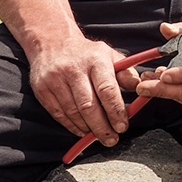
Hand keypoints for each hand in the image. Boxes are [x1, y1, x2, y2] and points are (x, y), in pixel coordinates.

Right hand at [30, 34, 145, 148]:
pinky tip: (82, 130)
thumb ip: (126, 72)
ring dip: (88, 129)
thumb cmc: (85, 53)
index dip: (115, 111)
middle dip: (102, 127)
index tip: (122, 126)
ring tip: (99, 136)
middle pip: (88, 106)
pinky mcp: (42, 89)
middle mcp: (73, 69)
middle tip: (112, 139)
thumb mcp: (109, 55)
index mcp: (95, 60)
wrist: (51, 42)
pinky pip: (59, 114)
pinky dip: (72, 126)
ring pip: (73, 112)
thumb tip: (139, 87)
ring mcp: (55, 79)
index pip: (107, 89)